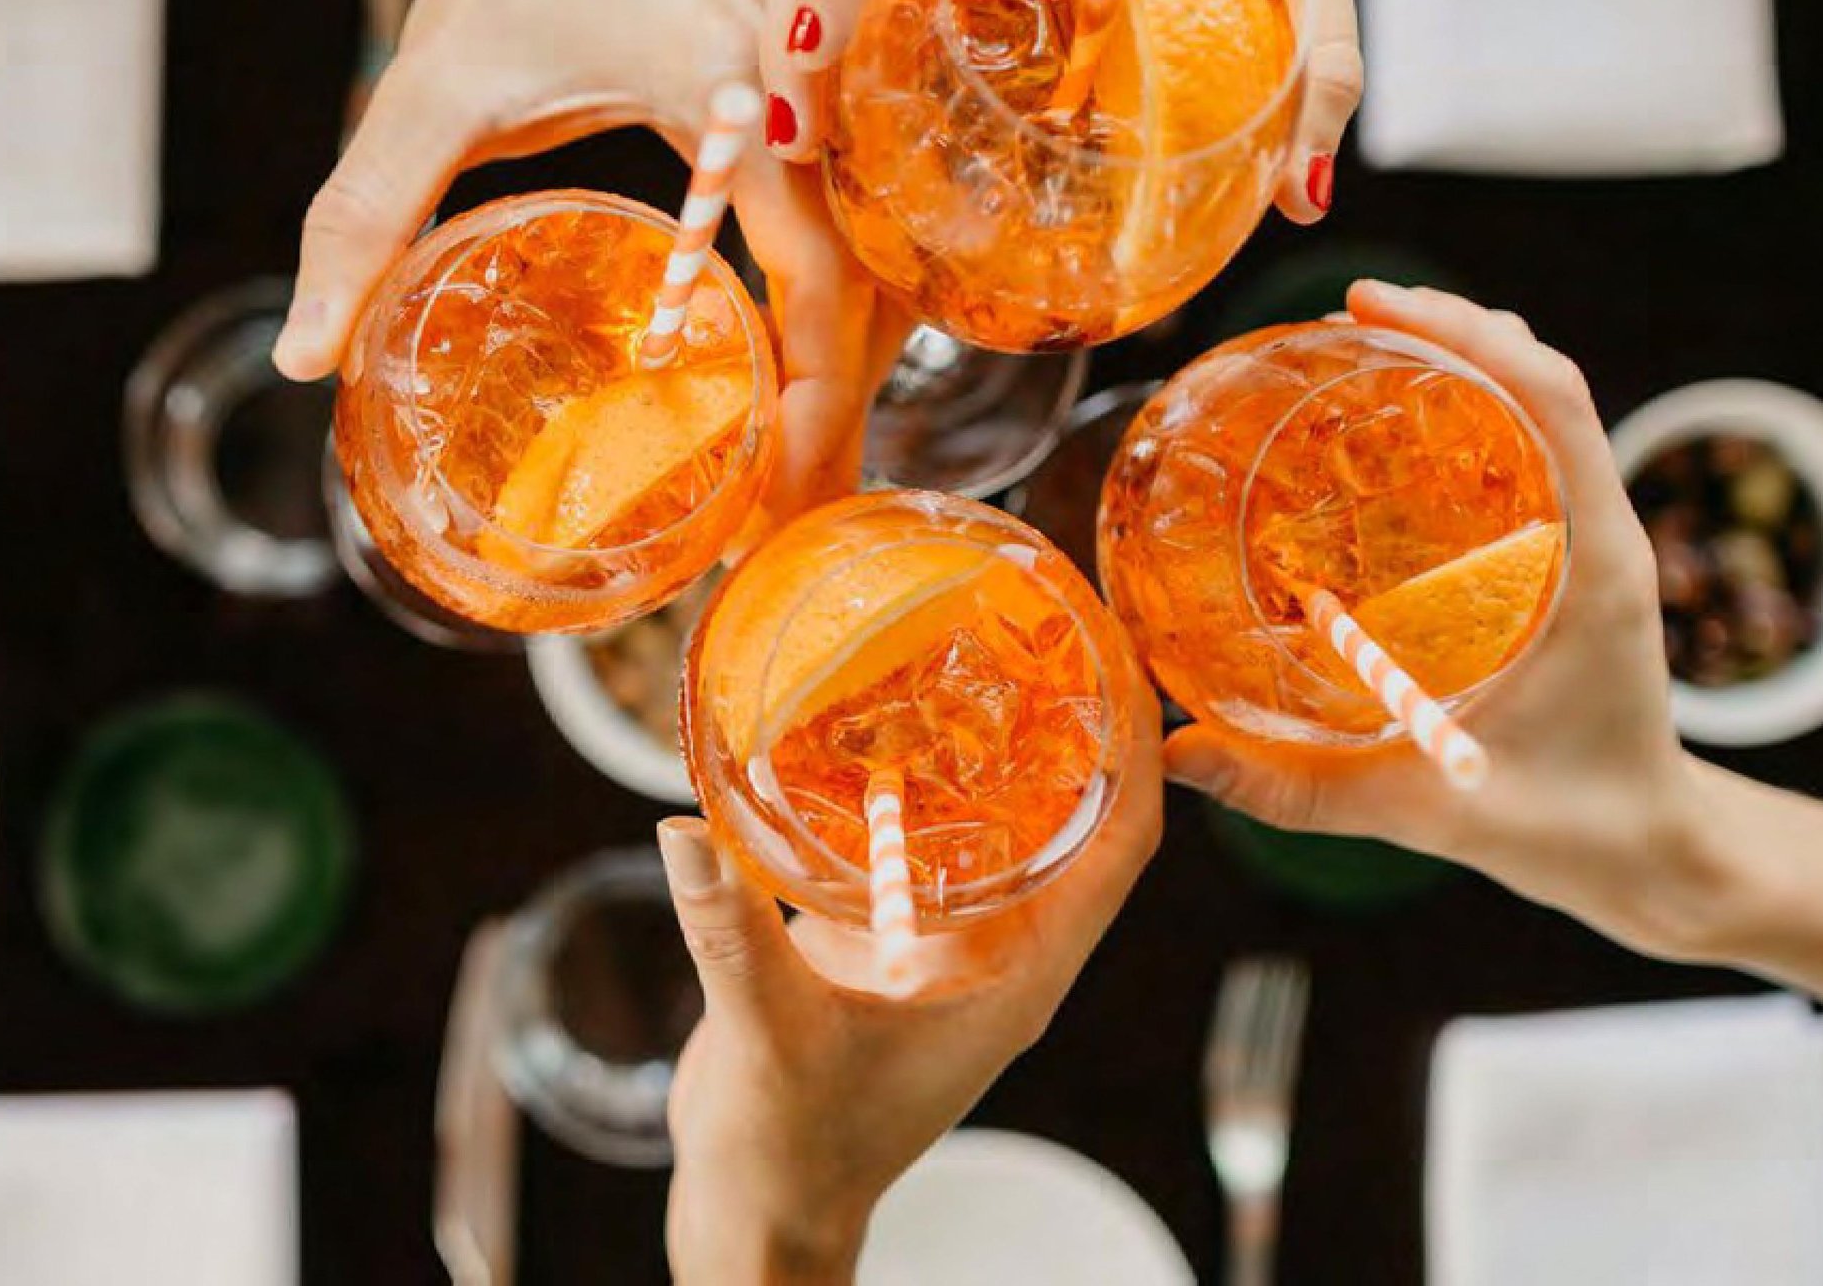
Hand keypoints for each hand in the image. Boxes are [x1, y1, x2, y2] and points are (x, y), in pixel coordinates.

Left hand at [271, 0, 899, 516]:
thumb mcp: (428, 87)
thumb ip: (364, 216)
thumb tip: (305, 355)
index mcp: (737, 99)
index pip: (818, 278)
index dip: (812, 400)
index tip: (782, 497)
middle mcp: (807, 107)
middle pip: (871, 298)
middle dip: (836, 425)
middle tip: (785, 538)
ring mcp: (821, 110)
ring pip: (877, 272)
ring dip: (844, 382)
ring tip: (796, 489)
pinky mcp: (809, 117)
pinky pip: (854, 237)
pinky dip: (834, 326)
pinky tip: (795, 390)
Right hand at [655, 667, 1162, 1284]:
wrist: (758, 1207)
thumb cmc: (792, 1149)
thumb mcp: (770, 1034)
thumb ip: (732, 933)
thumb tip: (683, 834)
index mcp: (1018, 973)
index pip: (1120, 843)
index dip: (1139, 751)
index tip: (1124, 657)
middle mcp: (998, 949)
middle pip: (1072, 814)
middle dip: (1071, 718)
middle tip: (1046, 615)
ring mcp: (944, 944)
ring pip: (994, 822)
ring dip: (989, 743)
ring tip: (968, 639)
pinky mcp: (885, 941)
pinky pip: (915, 841)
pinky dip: (902, 780)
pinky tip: (862, 718)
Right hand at [1165, 281, 1716, 954]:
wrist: (1660, 858)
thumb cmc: (1577, 832)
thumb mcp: (1431, 814)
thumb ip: (1302, 793)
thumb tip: (1178, 758)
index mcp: (1596, 563)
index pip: (1554, 399)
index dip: (1469, 333)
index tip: (1374, 304)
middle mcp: (1602, 532)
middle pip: (1541, 376)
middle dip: (1450, 323)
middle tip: (1346, 313)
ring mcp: (1593, 540)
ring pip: (1539, 404)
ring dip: (1463, 355)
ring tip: (1365, 341)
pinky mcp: (1573, 558)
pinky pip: (1529, 451)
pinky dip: (1470, 410)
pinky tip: (1394, 428)